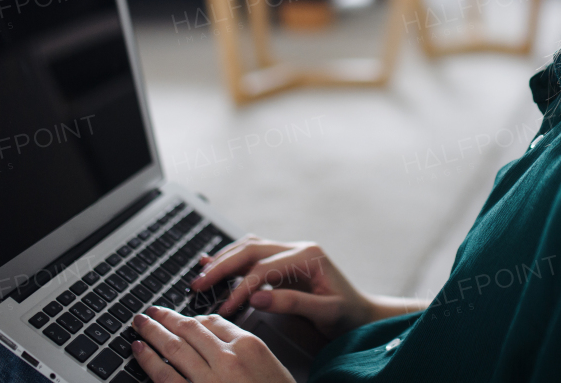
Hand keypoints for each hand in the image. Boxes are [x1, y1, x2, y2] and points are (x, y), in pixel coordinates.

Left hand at [131, 307, 293, 382]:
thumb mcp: (270, 367)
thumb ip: (245, 350)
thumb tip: (216, 338)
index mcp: (249, 346)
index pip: (213, 322)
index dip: (190, 318)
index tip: (179, 317)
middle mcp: (228, 359)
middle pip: (190, 329)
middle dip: (166, 318)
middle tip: (149, 312)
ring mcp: (209, 380)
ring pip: (174, 348)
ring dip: (153, 332)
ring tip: (139, 324)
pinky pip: (165, 377)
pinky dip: (148, 361)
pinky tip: (139, 350)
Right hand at [189, 235, 378, 339]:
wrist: (361, 313)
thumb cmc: (347, 313)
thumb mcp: (325, 311)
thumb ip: (292, 303)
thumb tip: (256, 297)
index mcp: (308, 256)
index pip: (264, 268)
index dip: (241, 288)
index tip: (225, 308)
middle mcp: (297, 248)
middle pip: (252, 249)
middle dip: (222, 266)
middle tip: (199, 284)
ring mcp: (290, 252)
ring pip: (250, 247)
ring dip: (224, 259)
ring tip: (201, 275)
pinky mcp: (284, 263)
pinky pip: (254, 255)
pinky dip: (233, 259)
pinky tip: (214, 262)